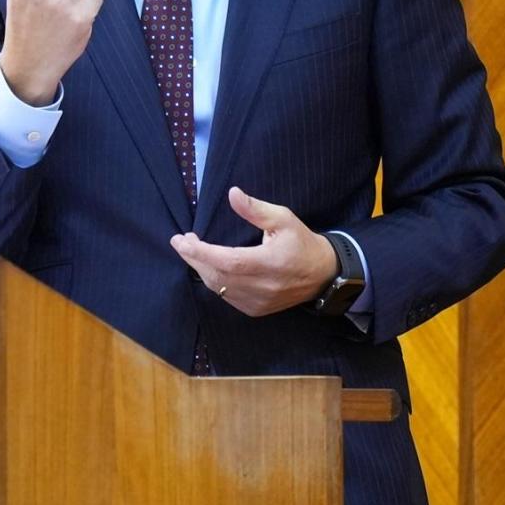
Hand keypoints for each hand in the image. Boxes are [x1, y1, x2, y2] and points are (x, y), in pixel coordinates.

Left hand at [170, 186, 338, 317]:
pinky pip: (226, 297)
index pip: (228, 261)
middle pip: (218, 276)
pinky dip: (214, 281)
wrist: (323, 274)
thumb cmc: (301, 243)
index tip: (181, 240)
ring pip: (219, 288)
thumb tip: (233, 194)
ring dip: (201, 269)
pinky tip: (209, 266)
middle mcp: (263, 287)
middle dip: (194, 258)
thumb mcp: (283, 219)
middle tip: (182, 241)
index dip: (201, 253)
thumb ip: (256, 209)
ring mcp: (258, 302)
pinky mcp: (256, 310)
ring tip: (192, 250)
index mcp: (270, 263)